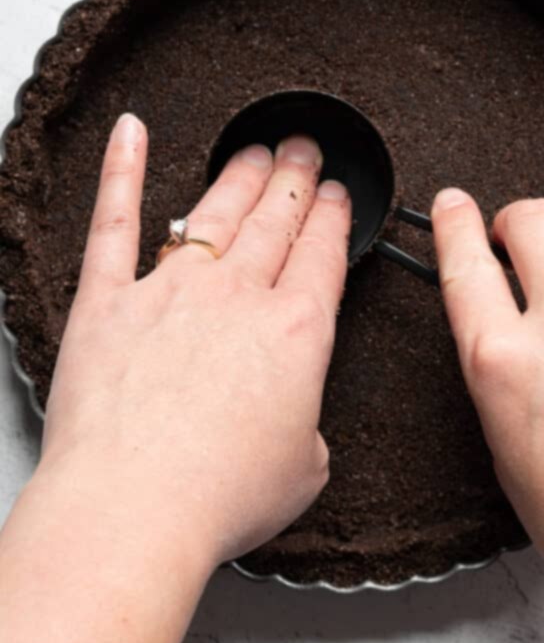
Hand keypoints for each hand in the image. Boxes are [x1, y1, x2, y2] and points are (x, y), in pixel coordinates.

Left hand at [40, 113, 350, 568]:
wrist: (133, 507)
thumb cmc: (217, 495)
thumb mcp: (303, 469)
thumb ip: (304, 429)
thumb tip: (290, 423)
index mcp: (296, 333)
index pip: (323, 254)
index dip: (335, 217)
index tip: (338, 195)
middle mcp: (236, 298)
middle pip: (276, 220)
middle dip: (296, 179)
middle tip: (306, 149)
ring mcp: (169, 291)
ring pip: (214, 211)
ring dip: (240, 174)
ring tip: (256, 150)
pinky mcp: (106, 301)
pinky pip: (115, 221)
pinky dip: (121, 172)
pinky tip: (130, 135)